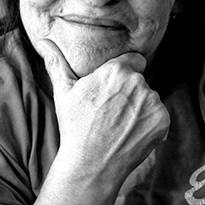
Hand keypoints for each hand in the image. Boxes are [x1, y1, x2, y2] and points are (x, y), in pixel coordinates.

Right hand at [37, 39, 169, 189]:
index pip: (134, 60)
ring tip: (120, 124)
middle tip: (112, 110)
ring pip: (150, 98)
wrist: (91, 164)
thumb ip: (57, 62)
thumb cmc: (75, 126)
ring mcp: (153, 102)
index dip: (125, 72)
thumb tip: (43, 40)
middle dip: (130, 91)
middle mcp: (138, 83)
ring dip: (140, 107)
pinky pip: (158, 115)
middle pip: (140, 80)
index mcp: (117, 71)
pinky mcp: (162, 120)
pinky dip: (149, 123)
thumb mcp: (63, 92)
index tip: (115, 87)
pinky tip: (131, 133)